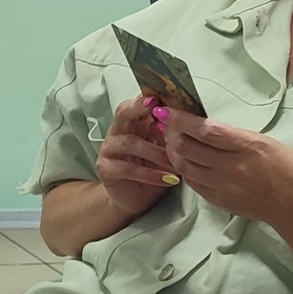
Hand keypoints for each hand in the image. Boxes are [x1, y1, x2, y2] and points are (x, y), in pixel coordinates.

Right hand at [95, 96, 175, 216]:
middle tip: (156, 110)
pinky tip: (168, 180)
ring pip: (129, 142)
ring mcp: (109, 150)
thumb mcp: (164, 147)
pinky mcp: (105, 169)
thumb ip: (168, 131)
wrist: (136, 197)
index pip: (136, 103)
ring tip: (175, 163)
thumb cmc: (153, 168)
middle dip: (139, 109)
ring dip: (155, 151)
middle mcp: (117, 132)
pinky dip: (150, 174)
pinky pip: (126, 168)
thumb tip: (187, 116)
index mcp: (133, 122)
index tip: (161, 96)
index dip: (147, 98)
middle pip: (123, 113)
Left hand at [160, 109, 292, 224]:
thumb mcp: (264, 142)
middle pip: (188, 148)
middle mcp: (232, 167)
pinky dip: (184, 169)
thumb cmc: (288, 168)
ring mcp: (223, 186)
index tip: (165, 111)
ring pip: (184, 166)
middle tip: (167, 125)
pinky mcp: (217, 200)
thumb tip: (203, 127)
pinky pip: (191, 182)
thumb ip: (233, 137)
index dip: (180, 120)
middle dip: (172, 134)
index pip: (205, 130)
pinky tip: (185, 161)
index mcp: (247, 146)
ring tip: (172, 142)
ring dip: (173, 152)